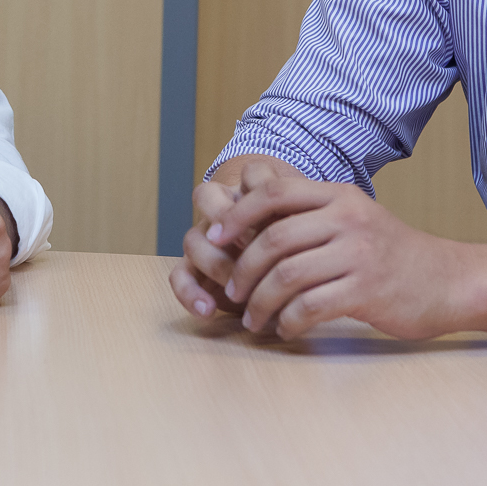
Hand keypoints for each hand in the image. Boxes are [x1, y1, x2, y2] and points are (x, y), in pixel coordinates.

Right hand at [169, 156, 297, 318]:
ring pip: (193, 238)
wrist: (291, 276)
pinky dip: (189, 293)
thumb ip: (302, 229)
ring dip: (214, 264)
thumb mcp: (307, 239)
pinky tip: (207, 310)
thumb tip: (304, 239)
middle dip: (226, 221)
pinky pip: (179, 275)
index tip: (277, 218)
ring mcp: (206, 239)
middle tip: (249, 249)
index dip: (260, 192)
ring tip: (238, 291)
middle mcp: (225, 211)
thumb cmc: (302, 254)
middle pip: (206, 196)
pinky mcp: (194, 269)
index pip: (251, 174)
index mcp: (256, 194)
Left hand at [212, 176, 477, 340]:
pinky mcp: (366, 291)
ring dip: (260, 302)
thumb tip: (246, 194)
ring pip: (287, 275)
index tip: (214, 237)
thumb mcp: (352, 216)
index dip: (237, 214)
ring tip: (253, 319)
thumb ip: (307, 209)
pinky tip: (285, 330)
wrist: (448, 280)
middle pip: (273, 237)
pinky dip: (288, 322)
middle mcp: (347, 218)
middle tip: (231, 292)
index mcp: (338, 196)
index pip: (274, 192)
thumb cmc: (390, 253)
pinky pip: (311, 307)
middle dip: (242, 268)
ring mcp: (358, 254)